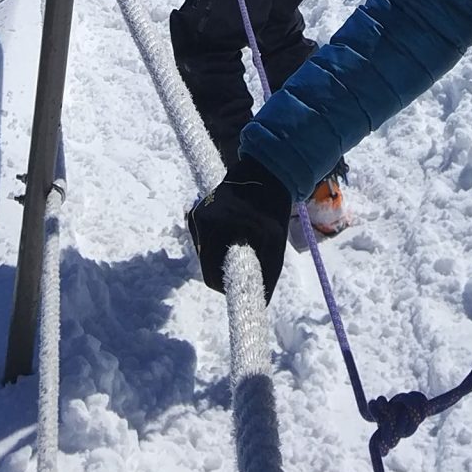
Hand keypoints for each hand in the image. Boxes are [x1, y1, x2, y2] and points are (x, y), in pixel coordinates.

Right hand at [187, 158, 292, 295]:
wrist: (266, 169)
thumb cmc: (272, 205)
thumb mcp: (275, 240)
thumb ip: (267, 272)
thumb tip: (261, 302)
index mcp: (212, 227)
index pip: (210, 274)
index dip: (226, 285)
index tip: (241, 282)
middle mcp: (198, 220)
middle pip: (207, 263)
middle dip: (226, 267)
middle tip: (249, 262)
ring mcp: (196, 214)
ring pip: (206, 252)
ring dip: (223, 254)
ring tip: (246, 241)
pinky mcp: (198, 210)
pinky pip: (207, 239)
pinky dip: (220, 241)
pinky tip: (237, 230)